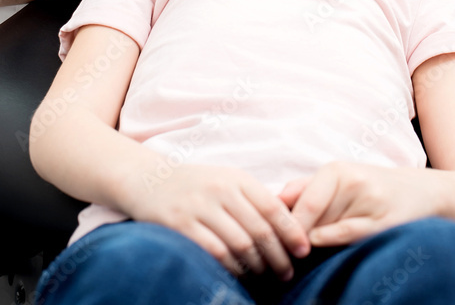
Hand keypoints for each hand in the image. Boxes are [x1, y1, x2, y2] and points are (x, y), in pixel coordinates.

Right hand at [128, 165, 309, 278]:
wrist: (150, 180)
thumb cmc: (197, 185)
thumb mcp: (227, 181)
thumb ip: (253, 199)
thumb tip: (289, 226)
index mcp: (237, 178)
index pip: (273, 207)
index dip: (292, 231)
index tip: (304, 250)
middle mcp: (220, 190)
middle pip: (260, 230)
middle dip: (279, 256)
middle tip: (288, 272)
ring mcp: (200, 207)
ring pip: (240, 245)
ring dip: (258, 266)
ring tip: (267, 276)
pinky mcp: (181, 225)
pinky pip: (215, 253)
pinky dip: (233, 268)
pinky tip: (241, 274)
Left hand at [279, 163, 440, 246]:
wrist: (423, 191)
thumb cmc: (371, 188)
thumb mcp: (339, 181)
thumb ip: (306, 188)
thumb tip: (275, 199)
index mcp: (337, 170)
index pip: (303, 204)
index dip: (285, 227)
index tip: (271, 244)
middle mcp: (353, 182)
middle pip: (314, 220)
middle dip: (295, 239)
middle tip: (279, 256)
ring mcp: (371, 201)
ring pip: (331, 230)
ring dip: (312, 245)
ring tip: (297, 257)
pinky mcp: (386, 221)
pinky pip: (352, 235)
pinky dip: (334, 242)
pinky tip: (323, 247)